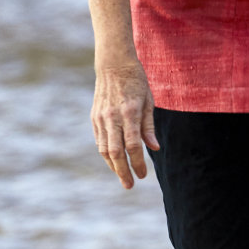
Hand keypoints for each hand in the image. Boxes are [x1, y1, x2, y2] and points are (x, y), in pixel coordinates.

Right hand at [92, 62, 158, 188]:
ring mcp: (101, 118)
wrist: (113, 63)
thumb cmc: (136, 82)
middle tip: (129, 185)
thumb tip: (154, 148)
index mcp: (129, 112)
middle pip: (116, 152)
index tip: (144, 174)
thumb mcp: (148, 101)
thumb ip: (149, 126)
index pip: (133, 145)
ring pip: (104, 149)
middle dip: (123, 172)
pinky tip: (114, 162)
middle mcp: (113, 117)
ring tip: (122, 176)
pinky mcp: (94, 117)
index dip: (138, 163)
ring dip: (113, 166)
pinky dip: (106, 155)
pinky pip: (99, 141)